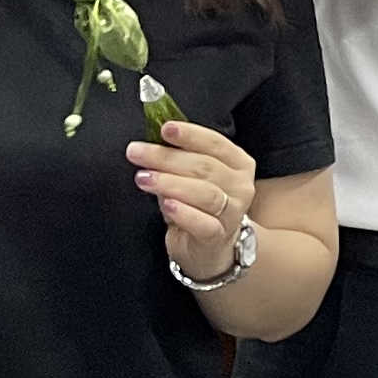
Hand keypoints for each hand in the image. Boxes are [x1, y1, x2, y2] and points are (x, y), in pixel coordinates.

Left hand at [130, 115, 259, 283]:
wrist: (211, 249)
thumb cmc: (198, 206)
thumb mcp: (193, 178)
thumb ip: (178, 160)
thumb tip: (150, 141)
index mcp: (238, 163)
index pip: (216, 143)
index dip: (190, 134)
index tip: (164, 128)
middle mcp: (241, 186)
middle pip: (204, 166)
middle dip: (167, 157)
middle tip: (137, 152)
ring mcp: (233, 212)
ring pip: (205, 193)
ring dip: (171, 183)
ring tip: (143, 178)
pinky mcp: (218, 237)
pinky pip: (203, 223)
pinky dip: (184, 212)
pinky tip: (166, 205)